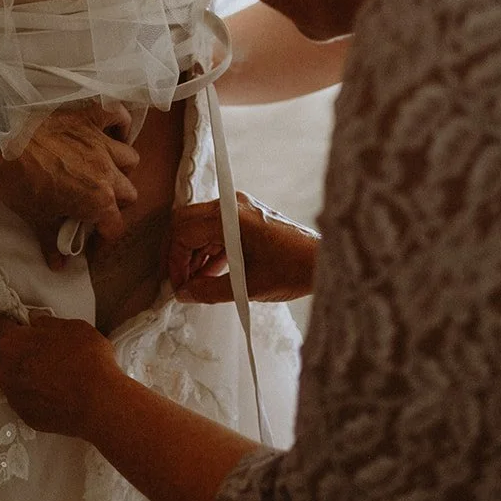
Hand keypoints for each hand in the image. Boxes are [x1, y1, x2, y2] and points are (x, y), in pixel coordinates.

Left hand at [0, 104, 140, 268]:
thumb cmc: (18, 183)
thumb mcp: (35, 217)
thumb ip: (52, 242)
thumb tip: (58, 265)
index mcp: (98, 200)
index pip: (114, 226)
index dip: (104, 238)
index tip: (92, 241)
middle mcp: (107, 171)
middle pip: (128, 193)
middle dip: (116, 204)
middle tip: (96, 207)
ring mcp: (100, 142)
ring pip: (129, 159)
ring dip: (121, 169)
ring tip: (106, 173)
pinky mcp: (89, 118)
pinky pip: (117, 115)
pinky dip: (120, 123)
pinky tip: (114, 132)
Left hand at [0, 315, 122, 439]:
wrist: (100, 403)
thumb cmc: (86, 358)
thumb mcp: (72, 327)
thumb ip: (46, 322)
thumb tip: (35, 321)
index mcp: (12, 343)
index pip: (1, 326)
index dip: (14, 323)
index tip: (25, 325)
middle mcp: (5, 371)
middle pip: (7, 355)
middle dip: (22, 351)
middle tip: (45, 351)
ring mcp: (13, 397)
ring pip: (15, 378)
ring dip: (28, 374)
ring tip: (53, 375)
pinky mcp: (25, 416)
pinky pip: (27, 399)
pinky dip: (37, 395)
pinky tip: (56, 393)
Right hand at [168, 194, 316, 303]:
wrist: (325, 262)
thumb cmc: (294, 269)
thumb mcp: (248, 287)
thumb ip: (210, 290)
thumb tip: (185, 293)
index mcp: (230, 217)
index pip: (183, 231)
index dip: (174, 261)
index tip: (179, 285)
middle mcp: (232, 207)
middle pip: (186, 223)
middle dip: (178, 254)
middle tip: (180, 282)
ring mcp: (240, 211)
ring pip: (199, 227)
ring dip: (193, 254)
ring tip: (195, 284)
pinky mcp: (247, 220)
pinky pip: (216, 231)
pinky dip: (208, 252)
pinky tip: (209, 275)